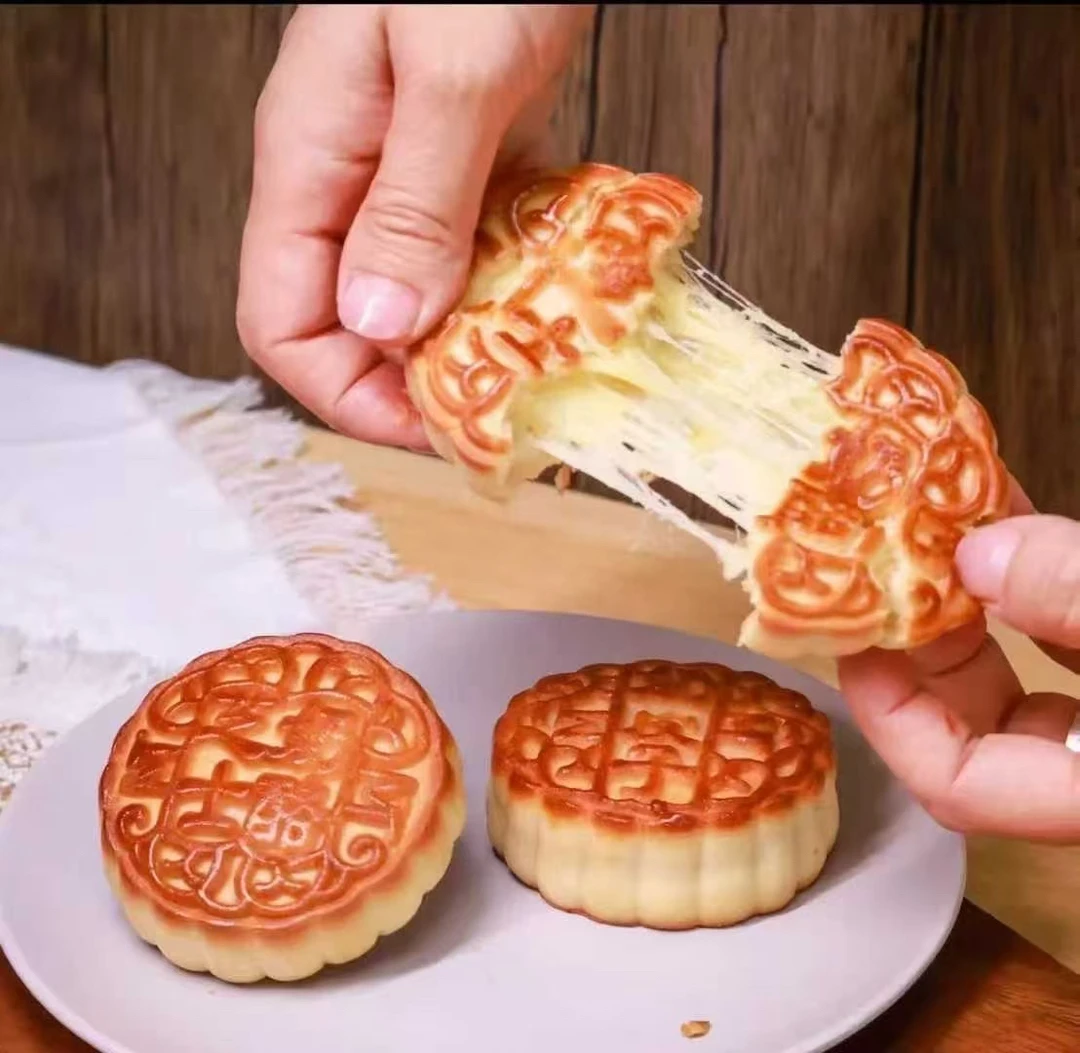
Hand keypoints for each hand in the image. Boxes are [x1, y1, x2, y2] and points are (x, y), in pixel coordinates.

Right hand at [237, 4, 591, 446]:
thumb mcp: (450, 72)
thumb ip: (414, 203)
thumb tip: (385, 325)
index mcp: (311, 165)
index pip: (283, 326)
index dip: (349, 395)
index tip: (434, 423)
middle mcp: (349, 183)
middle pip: (356, 327)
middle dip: (423, 382)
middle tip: (507, 406)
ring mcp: (407, 175)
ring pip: (421, 297)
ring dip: (480, 339)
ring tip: (548, 360)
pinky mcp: (465, 162)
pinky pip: (476, 250)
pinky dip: (517, 279)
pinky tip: (566, 286)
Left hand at [838, 480, 1079, 841]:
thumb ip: (1079, 598)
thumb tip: (977, 558)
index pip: (955, 785)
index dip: (886, 708)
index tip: (854, 624)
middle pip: (969, 725)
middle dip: (920, 633)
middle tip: (884, 553)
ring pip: (1015, 679)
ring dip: (972, 600)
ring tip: (939, 516)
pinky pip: (1061, 645)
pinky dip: (1032, 589)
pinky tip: (1009, 519)